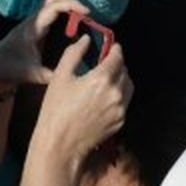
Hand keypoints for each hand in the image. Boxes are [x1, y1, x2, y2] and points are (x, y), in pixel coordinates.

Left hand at [0, 0, 90, 99]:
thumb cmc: (10, 71)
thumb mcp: (32, 75)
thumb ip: (52, 75)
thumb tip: (72, 75)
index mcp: (32, 28)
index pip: (53, 6)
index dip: (72, 5)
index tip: (87, 12)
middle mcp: (33, 20)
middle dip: (72, 0)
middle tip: (86, 15)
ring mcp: (35, 22)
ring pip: (54, 1)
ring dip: (69, 5)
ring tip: (83, 20)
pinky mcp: (37, 26)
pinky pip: (54, 11)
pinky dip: (66, 12)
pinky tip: (75, 26)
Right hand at [30, 31, 133, 174]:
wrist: (60, 145)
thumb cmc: (56, 110)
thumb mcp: (60, 76)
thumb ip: (74, 53)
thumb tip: (86, 40)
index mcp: (102, 79)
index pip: (118, 57)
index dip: (115, 49)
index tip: (111, 46)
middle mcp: (116, 93)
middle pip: (124, 70)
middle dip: (117, 64)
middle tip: (106, 62)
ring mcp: (121, 109)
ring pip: (128, 86)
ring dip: (121, 78)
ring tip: (107, 78)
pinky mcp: (121, 121)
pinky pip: (125, 102)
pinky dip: (119, 95)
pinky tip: (105, 96)